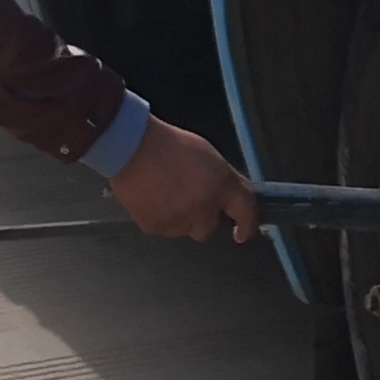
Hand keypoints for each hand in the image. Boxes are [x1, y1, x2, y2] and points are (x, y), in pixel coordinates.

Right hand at [108, 117, 262, 242]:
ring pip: (184, 230)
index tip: (242, 233)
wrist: (132, 148)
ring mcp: (180, 220)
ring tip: (165, 192)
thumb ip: (224, 180)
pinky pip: (163, 229)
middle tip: (187, 199)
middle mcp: (204, 207)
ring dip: (179, 218)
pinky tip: (152, 198)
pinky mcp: (157, 227)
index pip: (246, 212)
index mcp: (222, 186)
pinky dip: (159, 218)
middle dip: (201, 219)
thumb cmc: (169, 145)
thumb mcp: (208, 155)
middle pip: (209, 229)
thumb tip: (233, 197)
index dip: (248, 226)